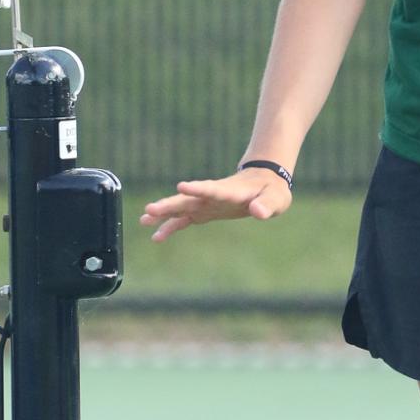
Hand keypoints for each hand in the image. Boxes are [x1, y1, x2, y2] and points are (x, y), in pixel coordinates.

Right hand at [141, 167, 292, 240]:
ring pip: (182, 208)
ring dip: (164, 214)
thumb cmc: (271, 191)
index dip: (198, 189)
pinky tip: (156, 236)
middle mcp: (214, 195)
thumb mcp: (276, 199)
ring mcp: (207, 203)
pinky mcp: (205, 211)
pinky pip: (185, 220)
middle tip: (149, 209)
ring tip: (143, 220)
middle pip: (189, 199)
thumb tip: (258, 212)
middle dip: (170, 204)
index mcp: (231, 191)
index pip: (212, 189)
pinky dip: (171, 227)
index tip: (180, 187)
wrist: (264, 183)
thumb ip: (267, 205)